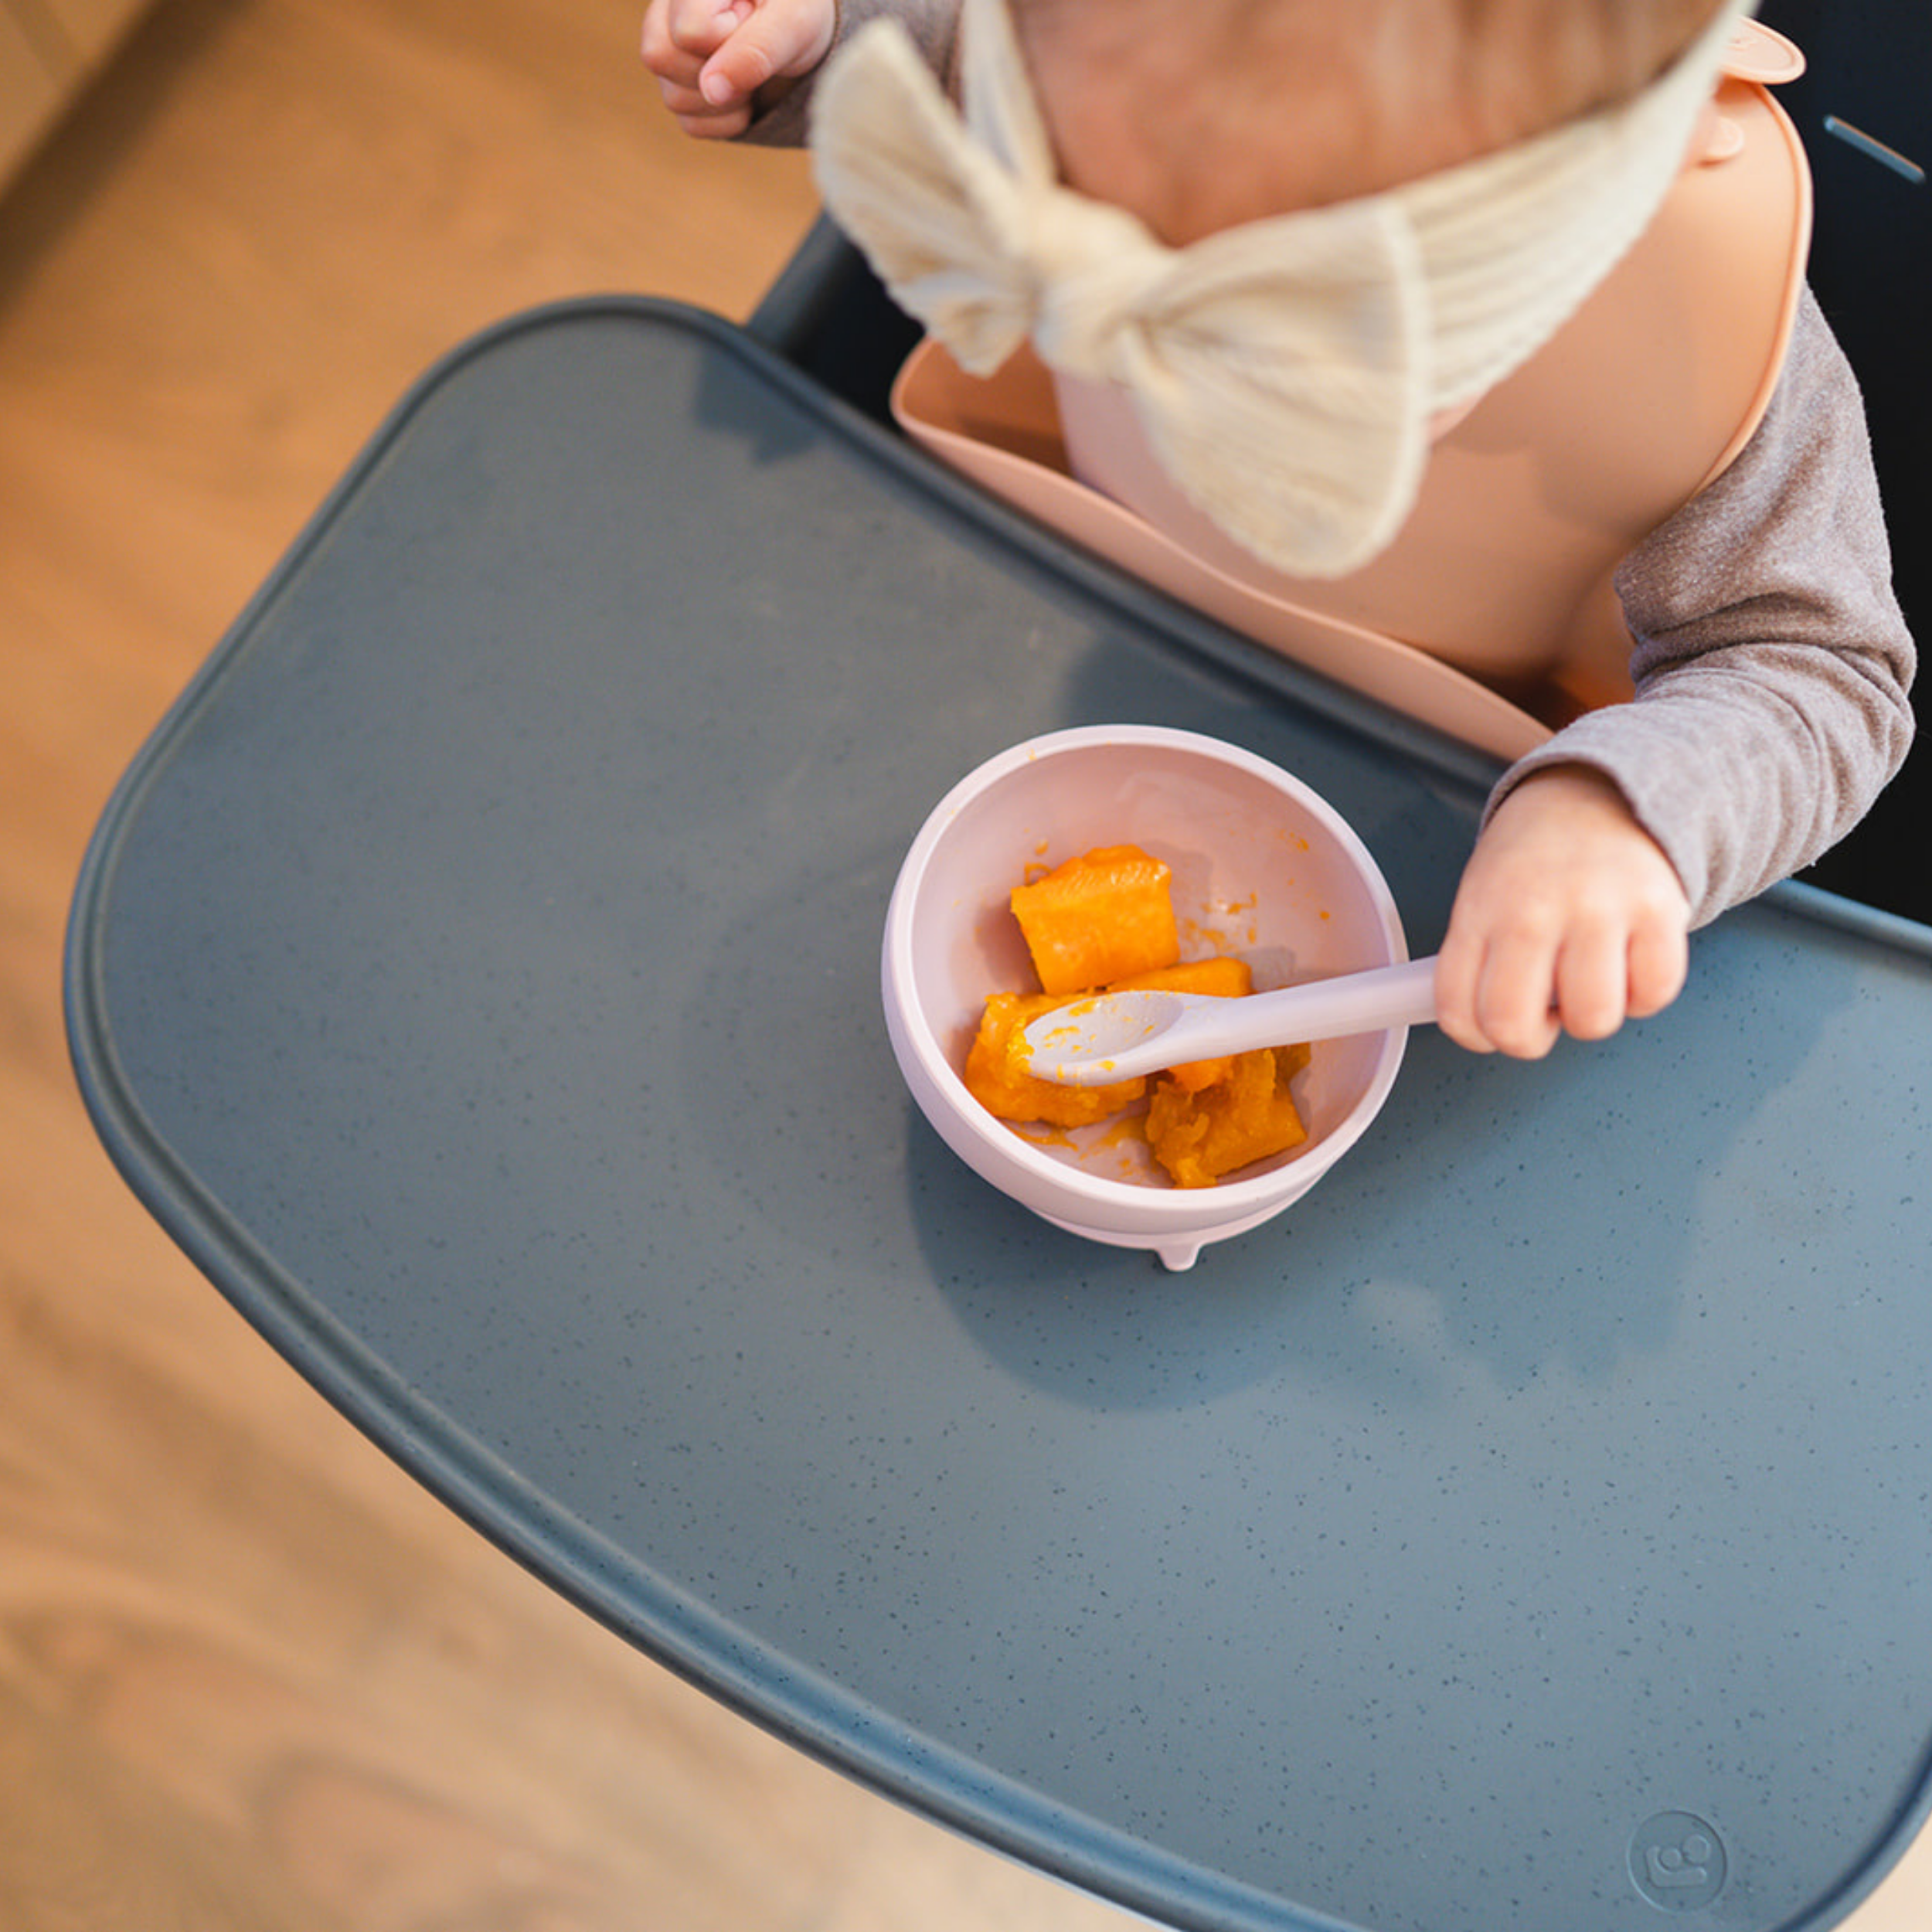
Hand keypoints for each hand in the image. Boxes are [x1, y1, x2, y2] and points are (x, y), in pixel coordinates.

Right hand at [641, 0, 835, 137]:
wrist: (802, 29)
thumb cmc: (797, 8)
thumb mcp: (792, 21)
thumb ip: (755, 50)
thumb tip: (711, 91)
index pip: (688, 31)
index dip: (729, 39)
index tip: (752, 18)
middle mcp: (664, 12)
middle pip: (662, 59)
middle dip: (721, 71)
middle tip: (753, 50)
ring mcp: (667, 53)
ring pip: (674, 99)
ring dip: (726, 101)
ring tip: (751, 71)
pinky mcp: (679, 90)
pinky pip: (691, 125)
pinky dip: (726, 122)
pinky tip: (744, 93)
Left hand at [1435, 765, 1689, 1058]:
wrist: (1601, 791)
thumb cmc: (1536, 859)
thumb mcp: (1482, 896)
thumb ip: (1475, 959)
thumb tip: (1478, 1026)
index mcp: (1480, 911)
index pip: (1457, 1010)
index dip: (1477, 1035)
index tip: (1492, 1024)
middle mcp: (1532, 911)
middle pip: (1515, 1026)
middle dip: (1530, 1038)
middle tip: (1543, 1009)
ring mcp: (1597, 910)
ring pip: (1592, 1020)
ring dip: (1591, 1015)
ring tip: (1587, 978)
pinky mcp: (1657, 910)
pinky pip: (1653, 993)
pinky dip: (1643, 994)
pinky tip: (1628, 963)